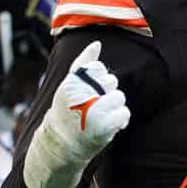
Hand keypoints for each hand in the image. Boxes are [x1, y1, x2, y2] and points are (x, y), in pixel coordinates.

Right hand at [23, 40, 130, 187]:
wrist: (62, 144)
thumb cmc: (67, 111)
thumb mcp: (69, 85)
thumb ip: (83, 64)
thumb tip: (97, 43)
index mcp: (72, 82)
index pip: (98, 68)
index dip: (97, 81)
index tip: (87, 93)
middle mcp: (82, 94)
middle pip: (111, 81)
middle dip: (106, 93)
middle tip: (92, 107)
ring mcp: (93, 110)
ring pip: (119, 97)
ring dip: (114, 107)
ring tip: (100, 117)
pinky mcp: (104, 126)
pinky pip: (124, 113)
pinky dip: (120, 120)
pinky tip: (109, 125)